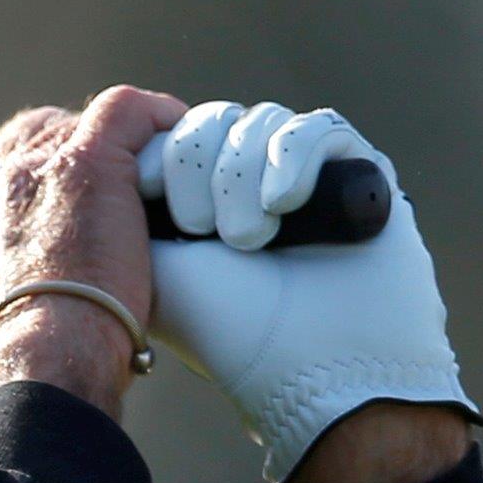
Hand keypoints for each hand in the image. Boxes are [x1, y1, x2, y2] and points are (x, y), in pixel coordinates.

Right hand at [0, 86, 187, 415]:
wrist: (37, 365)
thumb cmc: (25, 371)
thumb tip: (30, 316)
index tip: (28, 184)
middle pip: (23, 138)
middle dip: (64, 153)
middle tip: (106, 193)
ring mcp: (29, 171)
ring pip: (75, 125)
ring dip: (111, 144)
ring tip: (145, 175)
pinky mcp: (86, 162)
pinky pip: (124, 110)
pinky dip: (151, 117)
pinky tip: (171, 135)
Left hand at [140, 102, 481, 482]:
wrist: (304, 363)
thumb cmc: (221, 323)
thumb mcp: (149, 255)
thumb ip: (126, 193)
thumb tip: (126, 139)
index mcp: (191, 204)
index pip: (168, 134)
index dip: (160, 153)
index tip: (150, 199)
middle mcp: (245, 187)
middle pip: (212, 121)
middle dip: (195, 166)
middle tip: (199, 230)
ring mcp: (301, 178)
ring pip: (260, 120)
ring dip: (240, 175)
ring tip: (246, 239)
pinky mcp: (356, 174)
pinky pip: (319, 126)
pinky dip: (291, 156)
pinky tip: (283, 203)